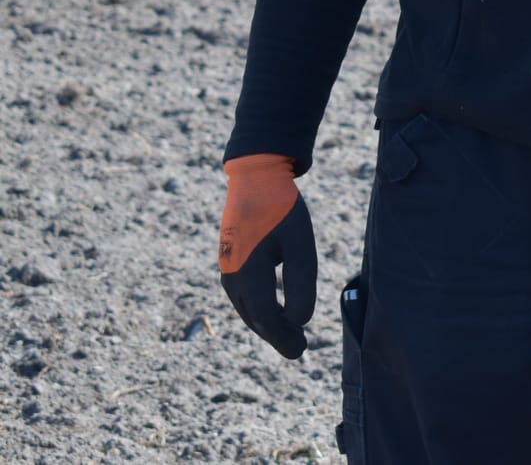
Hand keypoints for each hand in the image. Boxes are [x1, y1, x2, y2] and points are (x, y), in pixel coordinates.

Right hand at [218, 154, 316, 358]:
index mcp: (248, 272)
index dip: (281, 337)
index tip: (300, 351)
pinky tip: (275, 312)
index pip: (263, 316)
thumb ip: (300, 282)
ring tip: (290, 334)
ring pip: (247, 307)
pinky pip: (244, 295)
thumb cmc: (282, 211)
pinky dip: (259, 308)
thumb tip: (300, 320)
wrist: (256, 180)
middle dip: (276, 335)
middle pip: (253, 316)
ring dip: (267, 323)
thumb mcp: (300, 245)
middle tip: (299, 350)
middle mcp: (232, 275)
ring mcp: (229, 268)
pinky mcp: (232, 262)